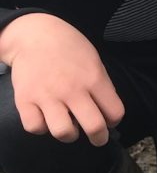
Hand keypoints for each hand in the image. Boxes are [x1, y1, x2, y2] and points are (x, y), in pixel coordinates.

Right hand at [1, 14, 123, 145]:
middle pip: (94, 127)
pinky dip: (41, 127)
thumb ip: (101, 85)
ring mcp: (47, 96)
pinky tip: (45, 117)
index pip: (115, 112)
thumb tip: (108, 111)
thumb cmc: (68, 46)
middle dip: (99, 138)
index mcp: (94, 78)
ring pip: (63, 133)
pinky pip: (35, 128)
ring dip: (69, 134)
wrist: (34, 35)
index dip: (114, 120)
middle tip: (97, 138)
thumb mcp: (93, 60)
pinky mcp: (25, 100)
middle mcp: (72, 89)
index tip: (109, 120)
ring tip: (69, 126)